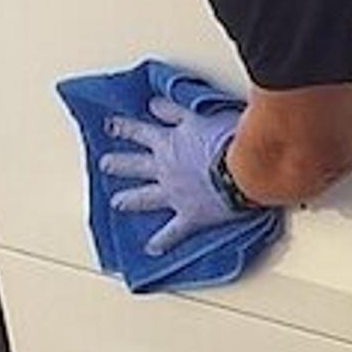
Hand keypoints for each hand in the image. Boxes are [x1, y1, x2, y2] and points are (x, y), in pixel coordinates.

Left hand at [100, 93, 251, 256]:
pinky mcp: (190, 216)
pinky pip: (172, 231)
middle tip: (105, 163)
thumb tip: (155, 104)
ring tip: (118, 203)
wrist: (246, 170)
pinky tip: (152, 248)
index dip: (127, 128)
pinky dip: (162, 241)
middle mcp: (166, 168)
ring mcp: (174, 194)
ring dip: (130, 200)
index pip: (142, 131)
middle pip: (135, 165)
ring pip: (145, 197)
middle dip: (119, 164)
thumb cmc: (233, 139)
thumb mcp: (203, 115)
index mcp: (170, 141)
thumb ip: (179, 112)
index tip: (113, 125)